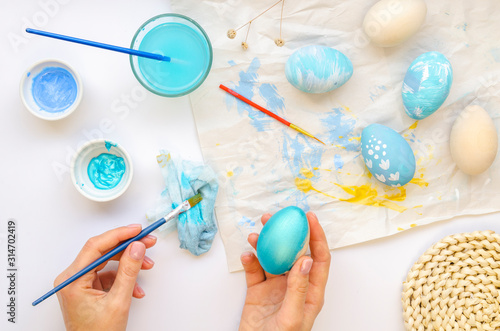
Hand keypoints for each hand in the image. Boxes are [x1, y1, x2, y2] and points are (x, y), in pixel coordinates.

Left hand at [54, 224, 156, 330]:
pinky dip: (124, 278)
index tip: (137, 230)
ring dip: (129, 263)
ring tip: (146, 265)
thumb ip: (129, 272)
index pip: (96, 247)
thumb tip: (136, 248)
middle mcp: (72, 278)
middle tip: (147, 242)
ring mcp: (79, 283)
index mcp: (72, 280)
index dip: (119, 235)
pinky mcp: (87, 288)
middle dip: (127, 247)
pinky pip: (108, 274)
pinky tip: (136, 287)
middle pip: (102, 251)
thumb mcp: (118, 302)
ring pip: (107, 262)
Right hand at [239, 211, 330, 330]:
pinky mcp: (258, 291)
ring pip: (271, 258)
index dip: (316, 236)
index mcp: (311, 291)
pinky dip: (249, 261)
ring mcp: (275, 287)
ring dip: (264, 244)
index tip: (309, 217)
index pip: (318, 258)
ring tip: (255, 234)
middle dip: (285, 233)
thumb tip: (305, 259)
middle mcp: (294, 285)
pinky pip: (254, 270)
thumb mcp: (293, 316)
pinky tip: (246, 256)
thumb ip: (299, 288)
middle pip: (293, 252)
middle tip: (275, 218)